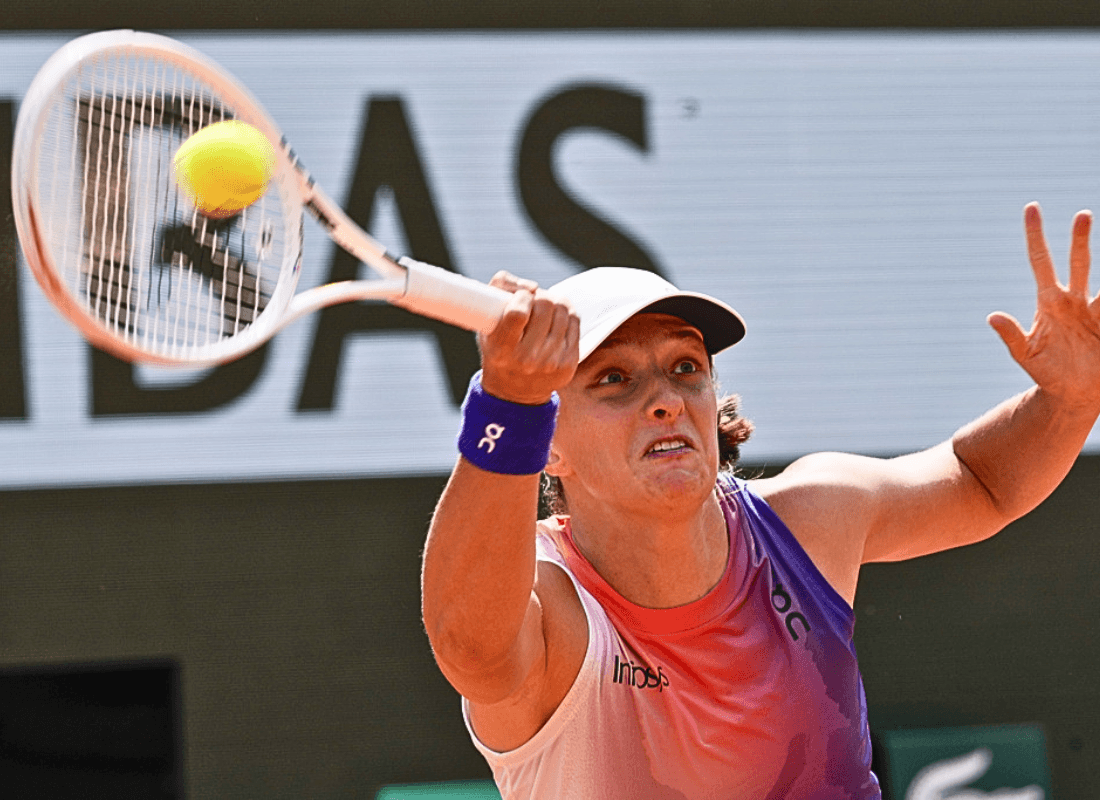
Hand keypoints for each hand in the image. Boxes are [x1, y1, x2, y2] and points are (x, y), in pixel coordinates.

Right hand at [478, 271, 579, 404]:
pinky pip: (575, 322)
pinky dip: (566, 314)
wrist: (515, 390)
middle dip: (539, 296)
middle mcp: (527, 359)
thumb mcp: (485, 322)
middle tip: (533, 301)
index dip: (521, 296)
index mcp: (502, 349)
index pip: (518, 313)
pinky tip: (555, 319)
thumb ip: (498, 290)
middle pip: (545, 306)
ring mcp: (551, 362)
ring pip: (563, 310)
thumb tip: (531, 287)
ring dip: (554, 302)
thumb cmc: (498, 349)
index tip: (520, 298)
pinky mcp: (569, 362)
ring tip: (544, 309)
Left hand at [989, 203, 1099, 410]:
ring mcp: (1094, 311)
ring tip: (1091, 226)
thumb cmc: (1047, 374)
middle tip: (1081, 215)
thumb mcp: (1026, 356)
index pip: (1040, 262)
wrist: (1073, 395)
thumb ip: (1012, 337)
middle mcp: (1073, 300)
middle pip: (1079, 262)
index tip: (1032, 208)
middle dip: (1079, 239)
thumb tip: (992, 316)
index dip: (1035, 236)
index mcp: (1048, 303)